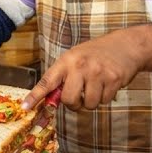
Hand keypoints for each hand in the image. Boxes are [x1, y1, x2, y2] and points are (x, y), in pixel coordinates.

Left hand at [22, 28, 149, 110]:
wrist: (126, 45)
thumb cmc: (96, 54)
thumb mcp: (75, 58)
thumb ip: (62, 77)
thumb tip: (49, 100)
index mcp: (66, 60)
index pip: (47, 81)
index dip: (35, 96)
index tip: (25, 107)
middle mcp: (80, 66)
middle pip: (69, 100)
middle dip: (74, 104)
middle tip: (79, 96)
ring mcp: (98, 73)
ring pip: (89, 104)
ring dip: (92, 101)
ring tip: (96, 86)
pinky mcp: (113, 80)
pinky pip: (104, 102)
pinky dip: (105, 97)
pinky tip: (107, 84)